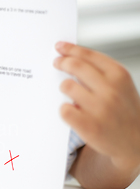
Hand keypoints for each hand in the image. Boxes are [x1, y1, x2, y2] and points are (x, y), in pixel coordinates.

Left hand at [53, 42, 139, 171]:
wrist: (135, 142)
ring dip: (64, 88)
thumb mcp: (122, 85)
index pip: (88, 55)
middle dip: (62, 62)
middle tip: (56, 62)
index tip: (59, 46)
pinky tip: (72, 111)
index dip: (71, 49)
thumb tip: (72, 56)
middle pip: (75, 66)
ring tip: (70, 93)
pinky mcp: (88, 125)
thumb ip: (101, 71)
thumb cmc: (124, 110)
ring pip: (67, 86)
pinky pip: (64, 109)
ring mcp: (99, 108)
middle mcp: (110, 89)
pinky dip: (65, 109)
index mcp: (119, 75)